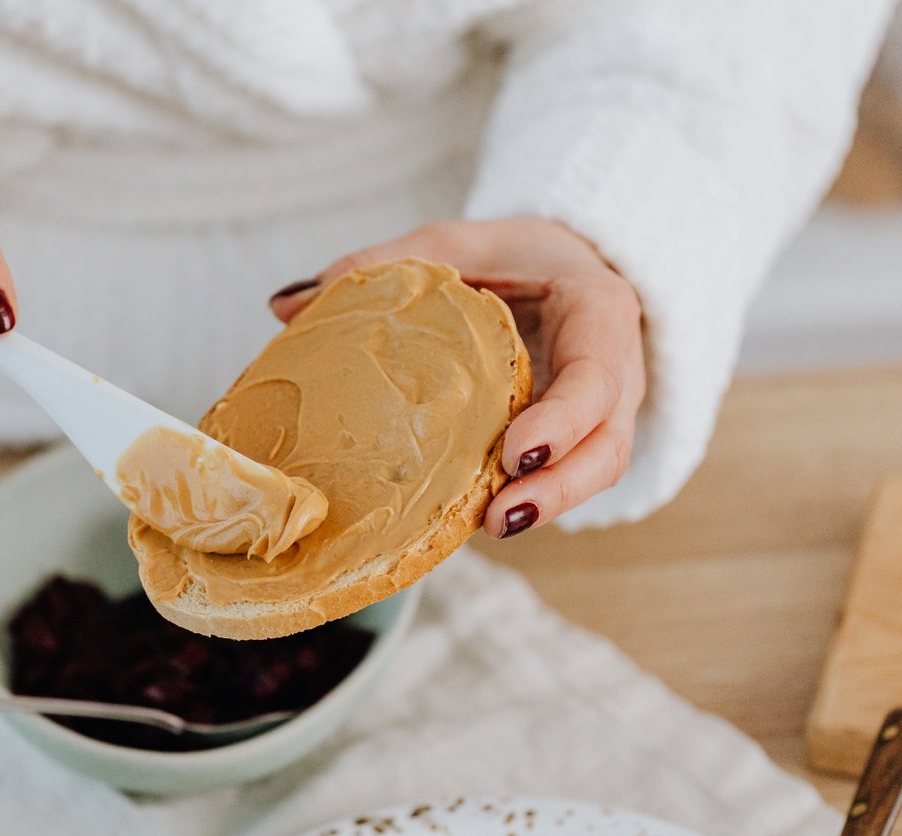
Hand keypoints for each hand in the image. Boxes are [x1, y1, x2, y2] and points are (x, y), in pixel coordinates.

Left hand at [269, 217, 645, 537]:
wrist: (566, 266)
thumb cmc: (513, 256)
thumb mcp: (454, 242)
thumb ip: (383, 265)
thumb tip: (285, 305)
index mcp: (597, 310)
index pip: (597, 373)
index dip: (564, 419)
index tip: (516, 452)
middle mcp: (616, 369)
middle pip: (607, 443)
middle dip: (561, 486)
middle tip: (501, 516)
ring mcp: (604, 412)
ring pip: (595, 470)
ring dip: (548, 504)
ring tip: (489, 527)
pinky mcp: (579, 439)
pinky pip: (566, 476)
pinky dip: (530, 498)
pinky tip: (477, 519)